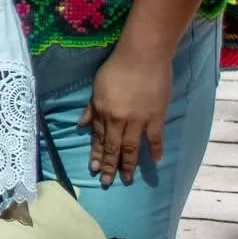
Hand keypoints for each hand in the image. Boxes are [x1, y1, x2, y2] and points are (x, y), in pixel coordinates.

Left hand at [80, 44, 172, 184]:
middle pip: (113, 147)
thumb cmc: (117, 67)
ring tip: (127, 179)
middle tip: (107, 182)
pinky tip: (156, 161)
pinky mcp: (156, 116)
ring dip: (128, 164)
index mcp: (102, 112)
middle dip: (109, 166)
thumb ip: (91, 108)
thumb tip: (81, 125)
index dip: (97, 154)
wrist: (142, 56)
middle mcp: (118, 120)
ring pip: (131, 147)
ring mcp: (138, 120)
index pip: (99, 138)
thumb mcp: (96, 87)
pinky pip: (155, 137)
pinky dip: (156, 149)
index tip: (95, 170)